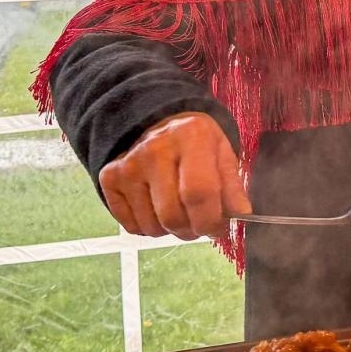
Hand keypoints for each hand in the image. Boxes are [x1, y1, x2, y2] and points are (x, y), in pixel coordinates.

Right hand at [100, 112, 250, 240]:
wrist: (155, 121)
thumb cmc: (195, 142)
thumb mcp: (222, 153)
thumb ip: (232, 185)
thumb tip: (240, 216)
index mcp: (190, 137)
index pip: (199, 193)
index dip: (211, 221)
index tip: (218, 228)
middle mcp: (154, 149)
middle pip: (173, 215)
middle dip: (192, 230)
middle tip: (199, 223)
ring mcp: (128, 165)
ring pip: (152, 227)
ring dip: (170, 230)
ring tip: (178, 210)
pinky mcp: (110, 178)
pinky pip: (132, 226)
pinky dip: (148, 226)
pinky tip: (156, 206)